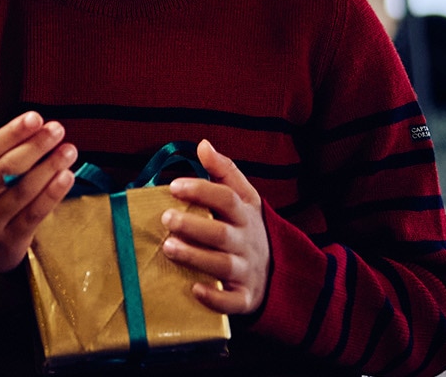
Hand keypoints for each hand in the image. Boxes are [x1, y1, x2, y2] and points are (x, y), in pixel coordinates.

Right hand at [0, 111, 80, 272]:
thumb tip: (36, 130)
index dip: (12, 132)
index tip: (36, 117)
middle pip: (6, 169)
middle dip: (35, 146)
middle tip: (57, 129)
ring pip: (22, 190)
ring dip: (49, 166)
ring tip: (69, 150)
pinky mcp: (9, 242)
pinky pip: (35, 214)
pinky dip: (52, 194)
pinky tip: (67, 176)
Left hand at [162, 139, 270, 315]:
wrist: (279, 272)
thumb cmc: (246, 229)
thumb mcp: (244, 198)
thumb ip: (224, 171)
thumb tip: (202, 144)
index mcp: (244, 215)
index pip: (226, 198)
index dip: (201, 190)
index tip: (174, 186)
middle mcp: (246, 242)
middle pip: (221, 233)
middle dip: (193, 225)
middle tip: (166, 218)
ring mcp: (247, 271)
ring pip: (223, 265)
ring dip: (196, 256)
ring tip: (168, 248)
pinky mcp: (245, 297)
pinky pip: (233, 301)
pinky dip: (215, 297)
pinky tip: (194, 289)